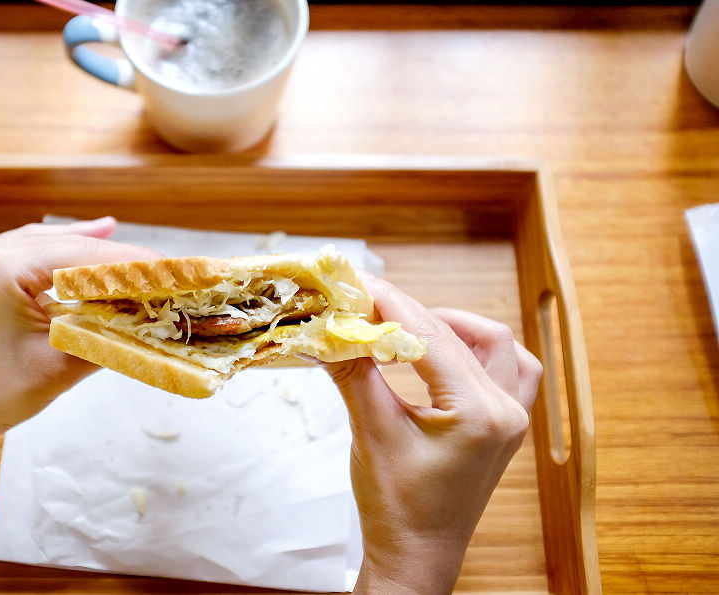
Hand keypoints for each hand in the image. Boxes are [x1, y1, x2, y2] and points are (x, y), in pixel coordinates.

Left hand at [0, 217, 159, 497]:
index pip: (81, 258)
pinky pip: (30, 248)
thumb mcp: (57, 366)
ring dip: (94, 255)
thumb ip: (107, 336)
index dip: (132, 264)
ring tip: (144, 258)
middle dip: (118, 261)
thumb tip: (155, 320)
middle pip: (68, 247)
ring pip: (51, 244)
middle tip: (167, 269)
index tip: (174, 270)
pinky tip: (99, 231)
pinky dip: (64, 250)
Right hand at [325, 277, 542, 594]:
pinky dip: (478, 351)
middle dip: (414, 312)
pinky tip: (445, 352)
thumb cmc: (396, 507)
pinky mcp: (505, 426)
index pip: (432, 338)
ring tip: (409, 326)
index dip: (391, 304)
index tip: (358, 283)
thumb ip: (353, 373)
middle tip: (371, 303)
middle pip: (467, 334)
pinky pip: (509, 370)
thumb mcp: (371, 432)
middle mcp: (506, 412)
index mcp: (479, 415)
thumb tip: (328, 329)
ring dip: (454, 327)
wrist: (417, 556)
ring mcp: (512, 419)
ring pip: (497, 346)